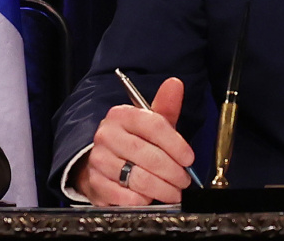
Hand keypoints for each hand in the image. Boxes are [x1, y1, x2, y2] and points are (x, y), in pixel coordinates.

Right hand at [73, 77, 194, 204]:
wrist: (101, 161)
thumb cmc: (133, 140)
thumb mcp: (150, 122)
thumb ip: (165, 106)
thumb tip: (175, 83)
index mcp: (122, 115)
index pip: (154, 126)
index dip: (176, 145)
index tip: (189, 159)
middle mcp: (107, 135)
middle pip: (147, 155)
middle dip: (172, 172)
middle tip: (184, 181)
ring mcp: (99, 160)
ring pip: (137, 178)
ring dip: (161, 189)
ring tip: (174, 192)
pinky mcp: (95, 184)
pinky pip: (124, 197)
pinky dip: (142, 200)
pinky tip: (150, 198)